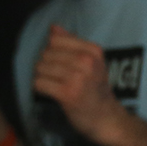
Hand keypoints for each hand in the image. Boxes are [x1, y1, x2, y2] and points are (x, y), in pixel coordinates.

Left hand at [32, 24, 120, 140]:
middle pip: (46, 53)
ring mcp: (77, 78)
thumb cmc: (96, 89)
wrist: (107, 118)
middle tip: (55, 77)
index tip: (59, 63)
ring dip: (41, 77)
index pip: (55, 39)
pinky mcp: (67, 94)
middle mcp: (86, 62)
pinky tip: (49, 92)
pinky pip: (39, 83)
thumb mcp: (92, 62)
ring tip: (52, 84)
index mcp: (93, 51)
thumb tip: (53, 27)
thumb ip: (72, 43)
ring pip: (40, 68)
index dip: (51, 51)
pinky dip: (39, 88)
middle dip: (45, 65)